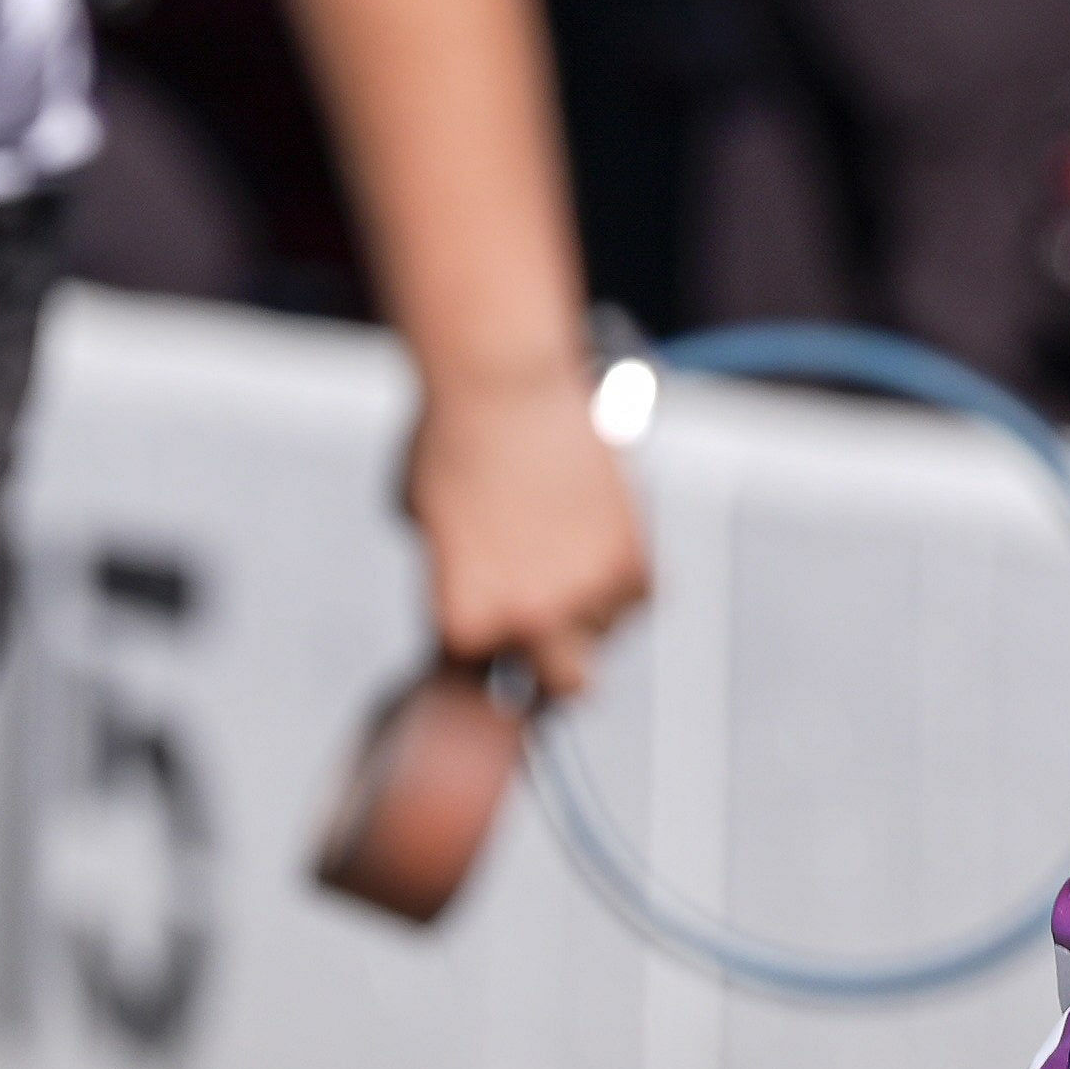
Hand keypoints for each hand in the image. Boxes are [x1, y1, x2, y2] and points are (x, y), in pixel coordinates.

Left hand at [404, 354, 651, 699]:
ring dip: (595, 609)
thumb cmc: (450, 443)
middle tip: (550, 634)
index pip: (481, 675)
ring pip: (609, 635)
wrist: (500, 382)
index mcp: (463, 624)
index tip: (496, 634)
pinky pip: (642, 596)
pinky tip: (599, 538)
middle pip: (565, 686)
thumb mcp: (427, 531)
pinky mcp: (634, 558)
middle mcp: (526, 621)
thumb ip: (457, 579)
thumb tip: (487, 597)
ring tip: (572, 553)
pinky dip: (627, 577)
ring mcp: (586, 594)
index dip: (489, 649)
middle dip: (557, 666)